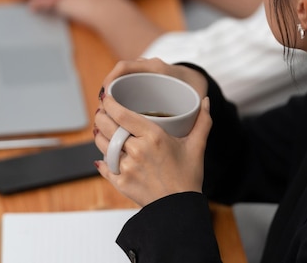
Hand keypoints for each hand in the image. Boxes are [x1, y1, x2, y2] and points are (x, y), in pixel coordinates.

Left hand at [92, 58, 210, 205]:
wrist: (179, 209)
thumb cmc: (188, 178)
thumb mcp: (196, 146)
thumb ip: (202, 121)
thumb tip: (206, 101)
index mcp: (153, 137)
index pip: (122, 114)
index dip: (109, 103)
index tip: (106, 97)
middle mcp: (137, 150)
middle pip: (107, 126)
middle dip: (100, 115)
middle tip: (102, 111)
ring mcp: (126, 167)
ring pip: (102, 144)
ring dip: (99, 135)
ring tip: (102, 129)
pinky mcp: (120, 182)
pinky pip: (103, 166)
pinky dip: (102, 159)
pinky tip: (104, 154)